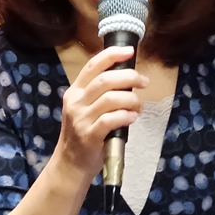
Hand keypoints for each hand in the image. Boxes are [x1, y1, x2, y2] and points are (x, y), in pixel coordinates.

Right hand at [55, 44, 146, 177]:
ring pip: (111, 99)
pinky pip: (111, 120)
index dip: (112, 55)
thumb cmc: (83, 133)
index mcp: (75, 91)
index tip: (130, 51)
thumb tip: (127, 78)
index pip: (93, 65)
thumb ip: (99, 93)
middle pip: (105, 80)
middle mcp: (76, 102)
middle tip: (144, 82)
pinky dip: (126, 116)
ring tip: (138, 107)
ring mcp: (81, 119)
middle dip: (129, 77)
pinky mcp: (89, 136)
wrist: (70, 163)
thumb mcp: (85, 108)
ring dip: (131, 100)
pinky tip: (132, 118)